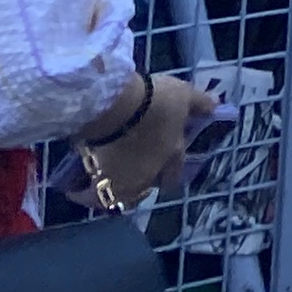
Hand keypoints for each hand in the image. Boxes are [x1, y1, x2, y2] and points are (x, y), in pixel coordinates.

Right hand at [91, 73, 218, 204]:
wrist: (118, 107)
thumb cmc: (155, 99)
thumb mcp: (183, 95)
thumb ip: (200, 103)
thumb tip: (218, 105)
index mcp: (172, 153)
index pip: (175, 173)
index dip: (170, 174)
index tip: (162, 174)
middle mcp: (150, 173)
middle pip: (147, 188)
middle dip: (141, 186)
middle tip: (129, 178)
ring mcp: (125, 180)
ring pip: (119, 196)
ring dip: (112, 192)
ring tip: (98, 187)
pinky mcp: (99, 181)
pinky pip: (92, 196)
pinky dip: (84, 196)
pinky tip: (73, 190)